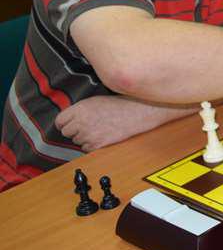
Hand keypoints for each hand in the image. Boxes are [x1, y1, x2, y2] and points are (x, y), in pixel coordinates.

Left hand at [55, 96, 191, 151]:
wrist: (136, 112)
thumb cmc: (119, 104)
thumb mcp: (95, 101)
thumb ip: (79, 110)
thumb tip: (68, 120)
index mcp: (79, 109)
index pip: (59, 121)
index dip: (64, 123)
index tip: (69, 124)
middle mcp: (80, 122)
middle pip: (66, 133)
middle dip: (75, 130)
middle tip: (88, 125)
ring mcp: (88, 134)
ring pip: (76, 141)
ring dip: (84, 137)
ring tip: (98, 129)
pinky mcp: (96, 144)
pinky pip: (86, 148)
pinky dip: (92, 145)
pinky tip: (102, 136)